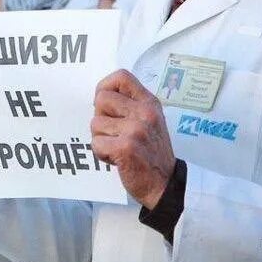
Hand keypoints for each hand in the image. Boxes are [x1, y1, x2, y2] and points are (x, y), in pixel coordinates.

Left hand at [89, 69, 176, 208]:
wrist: (165, 185)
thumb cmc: (152, 152)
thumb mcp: (150, 121)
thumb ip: (130, 106)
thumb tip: (100, 95)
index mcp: (149, 103)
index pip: (121, 76)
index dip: (105, 87)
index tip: (106, 104)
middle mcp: (145, 113)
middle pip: (101, 99)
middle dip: (101, 117)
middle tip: (114, 133)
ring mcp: (136, 130)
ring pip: (95, 123)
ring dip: (101, 139)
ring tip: (118, 148)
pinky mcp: (126, 147)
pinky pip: (96, 143)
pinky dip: (102, 154)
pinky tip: (117, 159)